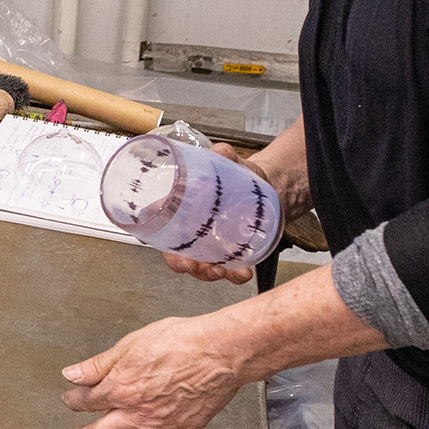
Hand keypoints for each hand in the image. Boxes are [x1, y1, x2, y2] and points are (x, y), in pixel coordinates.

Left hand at [60, 311, 248, 428]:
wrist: (219, 351)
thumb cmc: (180, 342)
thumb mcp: (129, 344)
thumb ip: (98, 364)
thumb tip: (72, 374)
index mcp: (121, 388)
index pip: (87, 402)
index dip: (74, 401)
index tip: (71, 400)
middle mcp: (138, 412)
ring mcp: (162, 425)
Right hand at [161, 144, 274, 285]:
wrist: (269, 187)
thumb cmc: (240, 175)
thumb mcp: (231, 161)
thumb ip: (224, 155)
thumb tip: (221, 152)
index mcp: (179, 208)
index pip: (159, 230)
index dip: (163, 246)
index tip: (175, 254)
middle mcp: (190, 230)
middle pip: (177, 256)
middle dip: (187, 267)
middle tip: (200, 266)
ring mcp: (209, 245)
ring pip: (200, 268)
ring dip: (209, 275)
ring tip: (225, 272)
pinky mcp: (229, 253)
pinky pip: (227, 270)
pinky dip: (234, 276)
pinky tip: (243, 273)